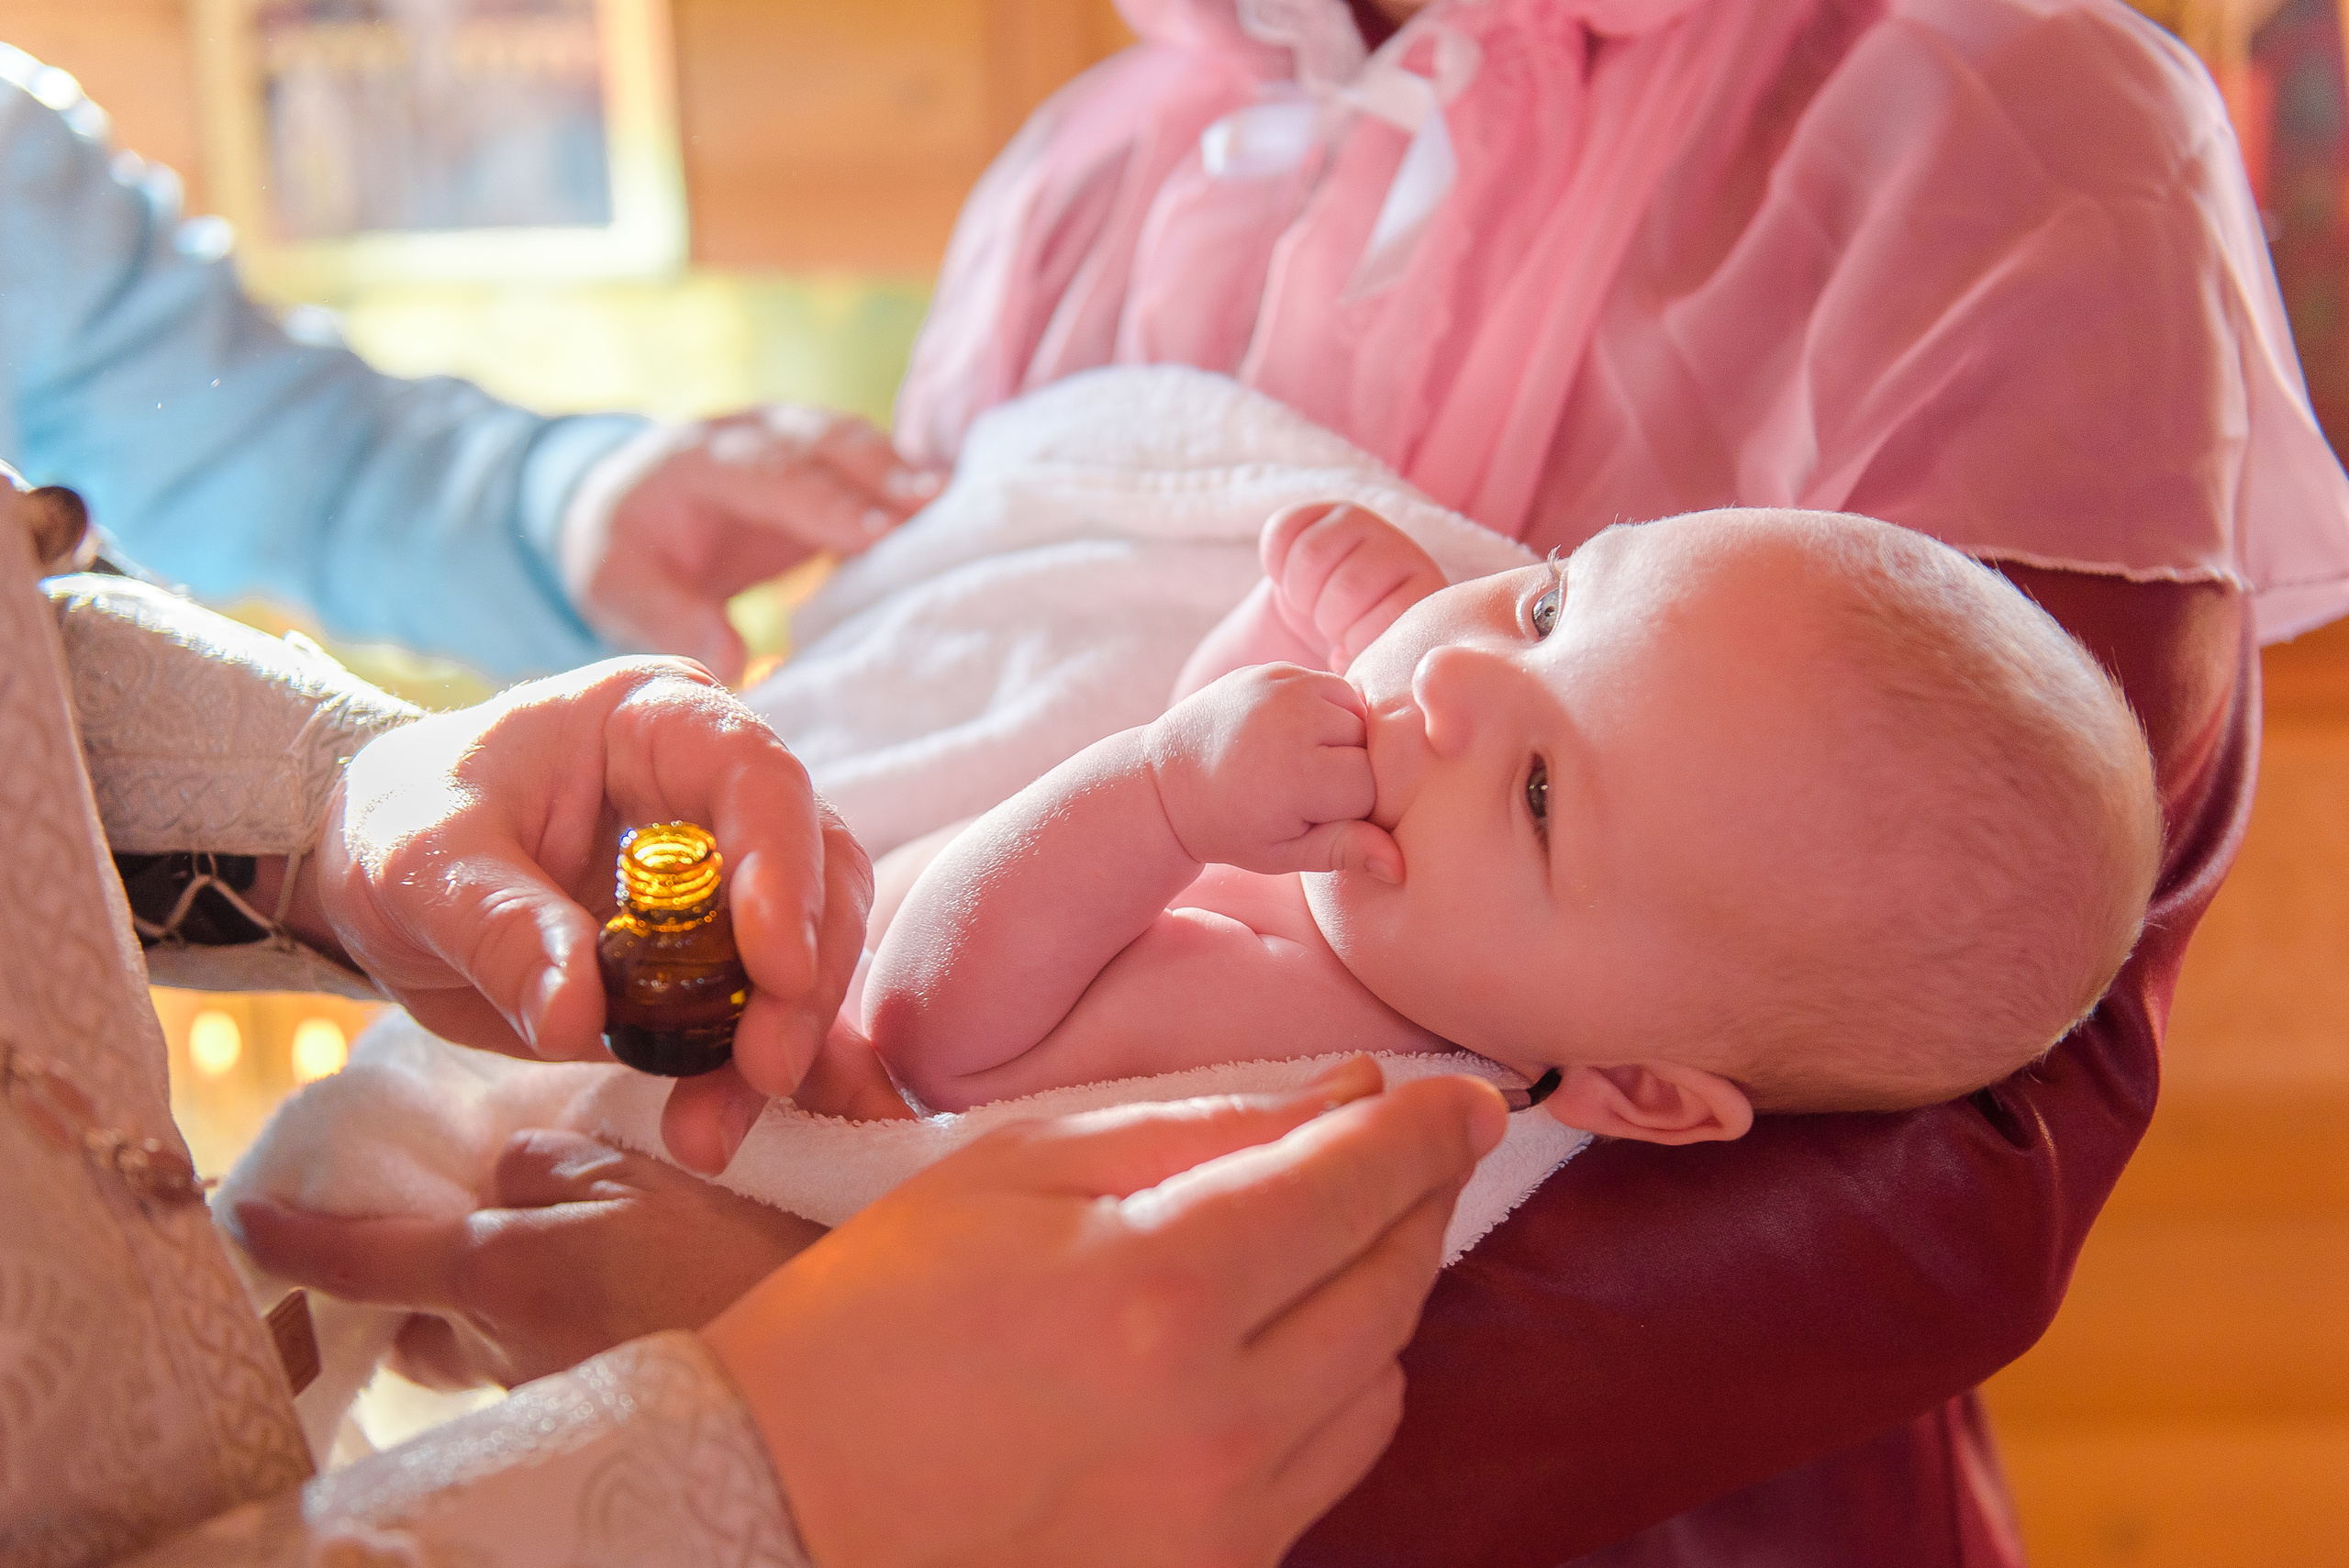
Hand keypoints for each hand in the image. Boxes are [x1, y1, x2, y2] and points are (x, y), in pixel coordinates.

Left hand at [236, 1129, 827, 1388]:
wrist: (822, 1377)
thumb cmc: (747, 1260)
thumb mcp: (648, 1180)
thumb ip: (555, 1170)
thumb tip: (504, 1176)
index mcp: (504, 1266)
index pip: (364, 1258)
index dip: (296, 1240)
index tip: (245, 1218)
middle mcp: (502, 1345)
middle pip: (427, 1317)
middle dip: (437, 1285)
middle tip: (488, 1241)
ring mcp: (542, 1393)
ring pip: (490, 1346)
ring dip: (516, 1310)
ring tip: (601, 1274)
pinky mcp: (586, 1418)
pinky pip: (548, 1371)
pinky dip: (570, 1338)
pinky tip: (638, 1313)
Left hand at [310, 658, 871, 1169]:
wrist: (389, 878)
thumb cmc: (403, 826)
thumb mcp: (422, 864)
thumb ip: (499, 927)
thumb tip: (574, 1019)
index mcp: (658, 720)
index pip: (758, 777)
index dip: (784, 870)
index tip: (776, 969)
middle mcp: (718, 790)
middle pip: (822, 869)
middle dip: (803, 978)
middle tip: (763, 1071)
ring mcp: (731, 875)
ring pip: (812, 948)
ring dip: (780, 1042)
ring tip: (706, 1131)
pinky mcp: (718, 957)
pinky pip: (768, 1013)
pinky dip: (752, 1077)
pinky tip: (714, 1129)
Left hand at [560, 406, 944, 683]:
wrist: (623, 506)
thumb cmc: (626, 553)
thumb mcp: (618, 591)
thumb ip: (672, 619)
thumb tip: (736, 662)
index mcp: (694, 459)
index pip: (769, 475)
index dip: (825, 502)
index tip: (879, 531)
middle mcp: (748, 432)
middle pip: (822, 440)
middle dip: (881, 471)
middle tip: (938, 502)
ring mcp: (788, 436)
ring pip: (852, 441)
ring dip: (902, 471)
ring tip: (958, 505)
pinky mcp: (818, 459)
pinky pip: (867, 461)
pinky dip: (905, 480)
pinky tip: (950, 508)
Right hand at [704, 1058, 1509, 1567]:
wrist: (776, 1500)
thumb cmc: (874, 1315)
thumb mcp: (1017, 1169)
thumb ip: (1199, 1126)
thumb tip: (1346, 1099)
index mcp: (1157, 1292)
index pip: (1355, 1187)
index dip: (1429, 1130)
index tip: (1469, 1097)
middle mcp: (1216, 1423)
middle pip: (1393, 1287)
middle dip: (1418, 1200)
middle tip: (1420, 1146)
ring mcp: (1220, 1525)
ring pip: (1383, 1385)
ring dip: (1382, 1297)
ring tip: (1333, 1239)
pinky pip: (1330, 1468)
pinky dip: (1336, 1391)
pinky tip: (1281, 1345)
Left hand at [1145, 664, 1401, 879]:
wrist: (1169, 778)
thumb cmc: (1231, 826)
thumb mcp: (1283, 852)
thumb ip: (1344, 851)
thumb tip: (1401, 865)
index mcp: (1297, 774)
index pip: (1374, 787)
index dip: (1358, 809)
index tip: (1322, 818)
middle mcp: (1293, 720)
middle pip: (1372, 746)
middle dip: (1355, 771)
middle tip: (1310, 793)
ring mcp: (1283, 687)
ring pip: (1359, 713)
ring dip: (1346, 739)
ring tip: (1305, 763)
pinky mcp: (1276, 670)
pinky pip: (1333, 688)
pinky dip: (1327, 712)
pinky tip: (1294, 737)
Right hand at [1263, 502, 1447, 671]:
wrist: (1316, 631)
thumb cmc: (1347, 665)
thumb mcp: (1370, 679)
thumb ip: (1378, 679)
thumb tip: (1353, 673)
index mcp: (1424, 595)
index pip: (1387, 618)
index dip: (1354, 642)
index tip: (1349, 652)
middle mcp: (1402, 551)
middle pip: (1348, 586)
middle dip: (1327, 619)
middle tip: (1329, 629)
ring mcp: (1363, 524)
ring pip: (1312, 554)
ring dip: (1299, 592)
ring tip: (1310, 607)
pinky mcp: (1321, 511)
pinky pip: (1284, 529)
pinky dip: (1276, 563)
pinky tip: (1290, 581)